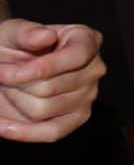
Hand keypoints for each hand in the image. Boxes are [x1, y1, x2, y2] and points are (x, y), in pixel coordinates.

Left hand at [0, 21, 104, 141]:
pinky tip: (3, 126)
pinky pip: (52, 132)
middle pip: (51, 88)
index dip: (45, 67)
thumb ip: (26, 32)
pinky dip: (23, 132)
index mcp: (86, 40)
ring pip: (42, 110)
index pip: (76, 56)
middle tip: (0, 74)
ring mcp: (88, 96)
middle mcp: (94, 68)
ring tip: (7, 89)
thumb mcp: (11, 32)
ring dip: (14, 101)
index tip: (15, 73)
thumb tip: (45, 37)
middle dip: (16, 84)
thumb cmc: (12, 45)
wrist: (7, 65)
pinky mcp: (77, 119)